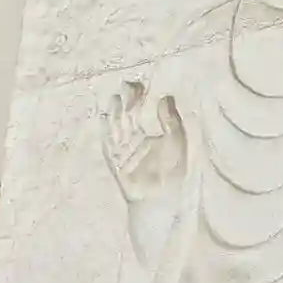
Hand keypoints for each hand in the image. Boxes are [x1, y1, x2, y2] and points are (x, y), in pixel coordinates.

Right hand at [102, 82, 186, 207]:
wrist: (164, 197)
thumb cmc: (173, 171)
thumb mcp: (177, 141)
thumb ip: (171, 121)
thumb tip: (165, 97)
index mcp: (145, 134)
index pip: (137, 110)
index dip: (136, 97)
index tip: (140, 86)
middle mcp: (131, 140)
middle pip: (124, 115)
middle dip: (125, 101)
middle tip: (128, 87)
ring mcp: (122, 151)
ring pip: (114, 127)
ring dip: (114, 113)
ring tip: (116, 99)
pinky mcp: (116, 162)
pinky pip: (108, 145)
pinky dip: (106, 132)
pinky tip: (105, 119)